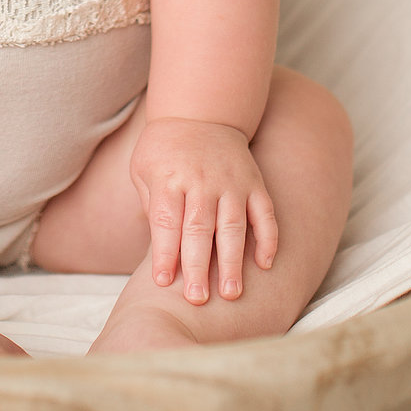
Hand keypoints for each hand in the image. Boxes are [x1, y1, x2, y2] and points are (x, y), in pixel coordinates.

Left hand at [130, 116, 280, 304]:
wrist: (201, 111)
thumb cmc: (164, 149)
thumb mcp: (143, 170)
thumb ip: (151, 206)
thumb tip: (159, 249)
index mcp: (170, 179)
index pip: (167, 222)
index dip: (165, 253)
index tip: (164, 282)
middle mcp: (202, 182)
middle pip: (199, 229)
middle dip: (198, 267)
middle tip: (198, 299)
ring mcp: (232, 183)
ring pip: (233, 226)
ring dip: (233, 262)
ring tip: (232, 294)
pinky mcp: (254, 183)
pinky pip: (265, 213)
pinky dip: (268, 239)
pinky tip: (265, 265)